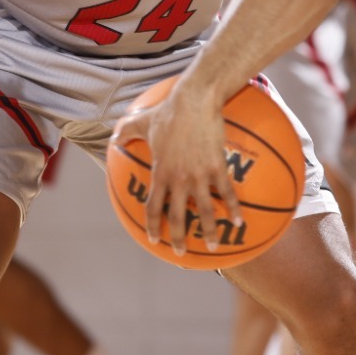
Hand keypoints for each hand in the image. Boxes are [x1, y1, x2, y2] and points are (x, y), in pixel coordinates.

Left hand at [110, 85, 239, 254]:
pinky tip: (240, 221)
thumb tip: (115, 136)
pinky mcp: (217, 167)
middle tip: (181, 253)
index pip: (153, 206)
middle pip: (177, 215)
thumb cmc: (169, 111)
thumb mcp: (143, 121)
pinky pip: (227, 193)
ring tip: (214, 247)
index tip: (154, 239)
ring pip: (203, 211)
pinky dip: (234, 208)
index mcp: (160, 172)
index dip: (153, 225)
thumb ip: (128, 132)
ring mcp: (199, 174)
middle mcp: (178, 178)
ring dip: (209, 231)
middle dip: (178, 238)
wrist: (195, 101)